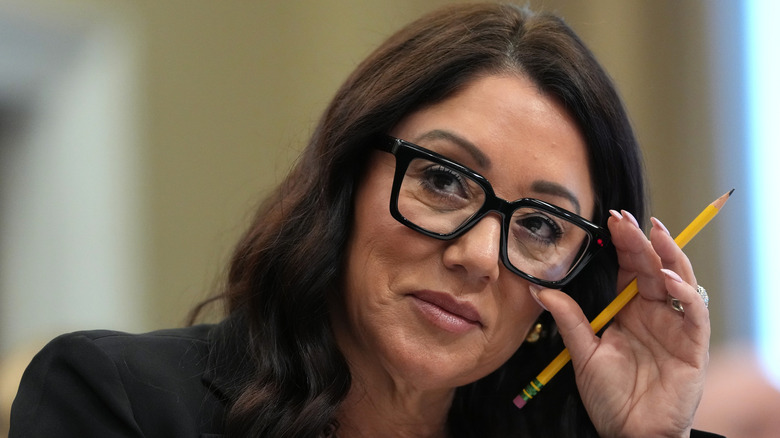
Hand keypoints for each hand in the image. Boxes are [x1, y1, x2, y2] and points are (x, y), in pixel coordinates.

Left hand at [536, 210, 709, 437]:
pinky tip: (666, 279)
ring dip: (668, 255)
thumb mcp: (583, 352)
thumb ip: (568, 319)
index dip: (623, 243)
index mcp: (630, 310)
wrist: (629, 433)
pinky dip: (683, 294)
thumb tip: (538, 289)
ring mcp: (676, 327)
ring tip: (653, 232)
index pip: (630, 268)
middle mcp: (654, 313)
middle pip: (652, 267)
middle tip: (625, 218)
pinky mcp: (693, 346)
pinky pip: (694, 313)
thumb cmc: (610, 396)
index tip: (610, 219)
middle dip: (640, 240)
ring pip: (679, 280)